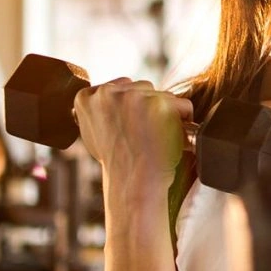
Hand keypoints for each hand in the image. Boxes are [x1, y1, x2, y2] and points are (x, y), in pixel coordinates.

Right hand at [73, 78, 192, 199]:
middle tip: (144, 135)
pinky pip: (183, 105)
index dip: (130, 109)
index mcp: (87, 97)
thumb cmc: (118, 162)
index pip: (120, 88)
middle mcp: (108, 93)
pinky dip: (183, 121)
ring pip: (163, 95)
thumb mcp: (94, 132)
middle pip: (143, 87)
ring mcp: (133, 96)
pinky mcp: (159, 103)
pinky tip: (169, 137)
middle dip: (148, 108)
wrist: (133, 182)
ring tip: (154, 138)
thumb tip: (103, 97)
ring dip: (166, 113)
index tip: (129, 128)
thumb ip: (100, 110)